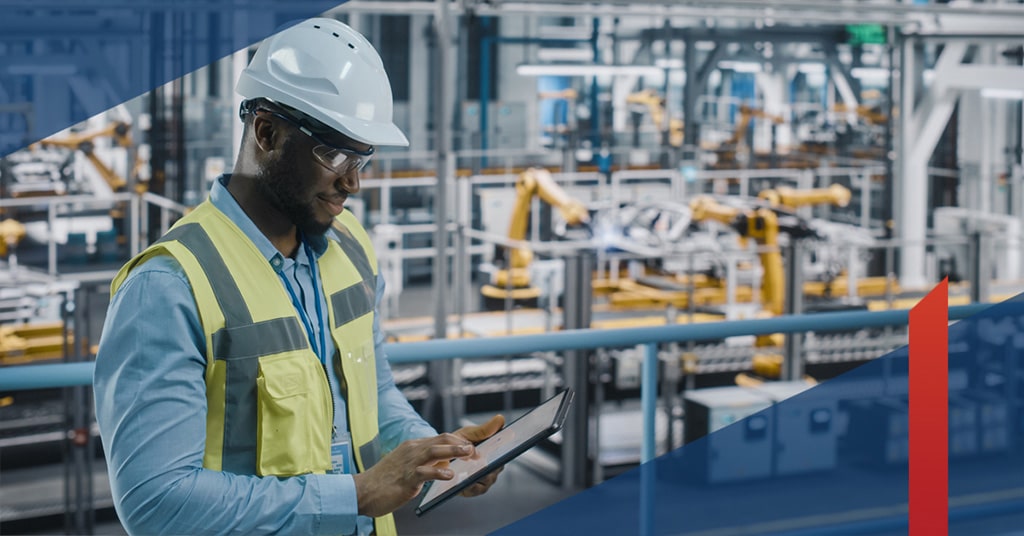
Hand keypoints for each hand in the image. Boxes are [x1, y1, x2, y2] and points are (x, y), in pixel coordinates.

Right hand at [352, 433, 473, 517]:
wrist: (362, 491)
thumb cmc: (384, 481)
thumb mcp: (407, 466)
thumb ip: (424, 463)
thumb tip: (445, 464)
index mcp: (413, 446)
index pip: (440, 437)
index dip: (458, 440)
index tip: (472, 445)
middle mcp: (412, 450)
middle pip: (441, 439)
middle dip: (461, 443)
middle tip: (475, 449)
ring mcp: (408, 463)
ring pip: (435, 451)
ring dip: (454, 450)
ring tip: (469, 453)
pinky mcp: (406, 478)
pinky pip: (425, 472)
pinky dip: (438, 472)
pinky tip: (449, 475)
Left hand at [453, 414, 504, 497]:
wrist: (440, 456)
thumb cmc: (458, 444)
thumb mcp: (470, 434)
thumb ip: (485, 429)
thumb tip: (500, 419)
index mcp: (495, 453)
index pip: (505, 453)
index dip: (506, 451)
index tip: (501, 449)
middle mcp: (493, 468)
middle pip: (496, 468)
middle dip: (489, 464)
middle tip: (480, 458)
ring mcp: (484, 481)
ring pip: (487, 479)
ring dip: (478, 474)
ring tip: (469, 468)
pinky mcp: (473, 490)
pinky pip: (475, 489)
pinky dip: (469, 484)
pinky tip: (462, 479)